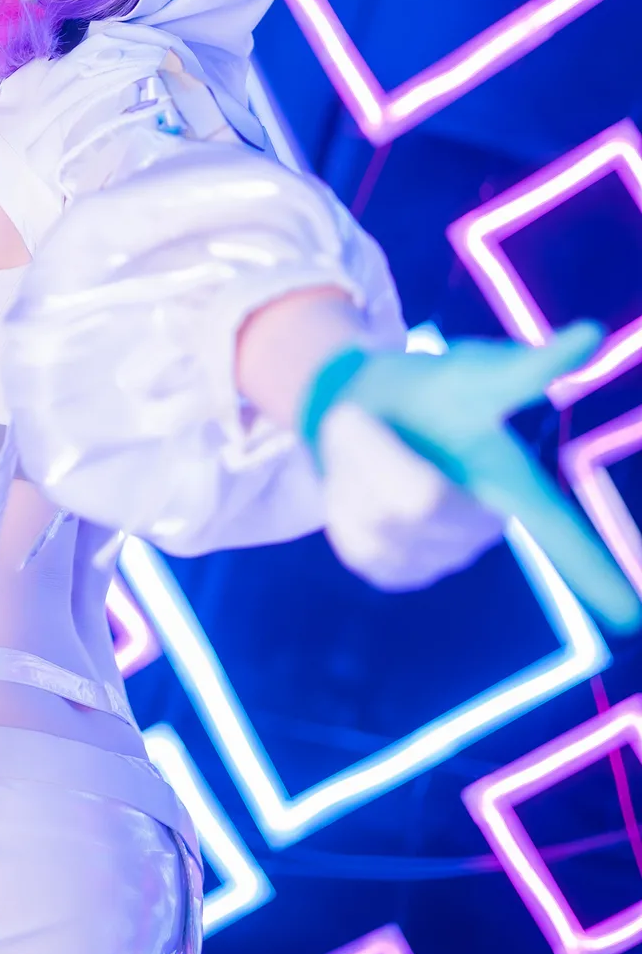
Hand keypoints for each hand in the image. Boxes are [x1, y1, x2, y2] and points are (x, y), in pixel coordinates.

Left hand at [304, 324, 639, 632]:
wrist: (351, 403)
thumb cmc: (427, 390)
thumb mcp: (470, 372)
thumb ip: (526, 366)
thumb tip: (589, 334)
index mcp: (515, 487)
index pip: (563, 537)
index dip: (597, 576)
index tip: (629, 619)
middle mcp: (481, 530)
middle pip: (415, 500)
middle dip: (380, 451)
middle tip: (373, 421)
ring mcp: (434, 558)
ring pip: (377, 520)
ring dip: (355, 469)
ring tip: (368, 447)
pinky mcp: (389, 570)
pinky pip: (352, 541)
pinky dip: (340, 499)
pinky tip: (353, 484)